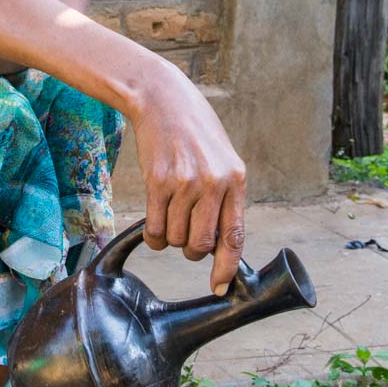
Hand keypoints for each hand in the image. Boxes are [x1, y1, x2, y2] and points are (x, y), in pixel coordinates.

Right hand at [130, 64, 246, 295]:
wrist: (163, 99)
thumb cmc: (194, 133)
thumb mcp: (222, 160)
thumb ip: (224, 198)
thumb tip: (220, 245)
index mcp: (235, 180)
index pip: (234, 236)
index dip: (226, 267)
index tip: (219, 287)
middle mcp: (213, 183)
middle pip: (200, 245)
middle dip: (191, 250)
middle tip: (186, 235)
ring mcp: (184, 183)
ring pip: (175, 239)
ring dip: (169, 238)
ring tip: (170, 215)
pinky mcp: (157, 183)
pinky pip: (153, 230)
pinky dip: (152, 236)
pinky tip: (154, 221)